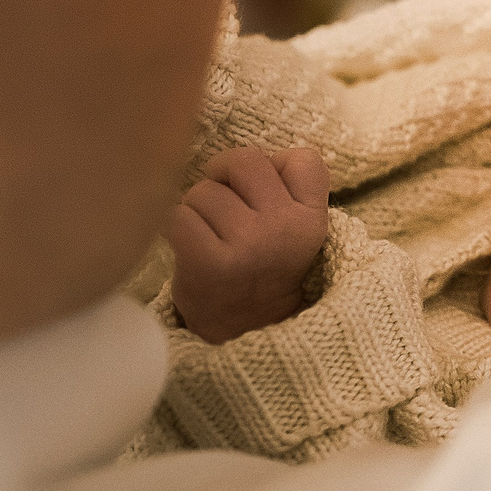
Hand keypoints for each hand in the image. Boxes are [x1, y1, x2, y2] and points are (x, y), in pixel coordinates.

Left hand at [166, 147, 330, 343]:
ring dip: (198, 208)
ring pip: (204, 191)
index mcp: (312, 219)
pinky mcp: (209, 261)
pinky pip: (178, 216)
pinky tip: (189, 247)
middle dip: (225, 176)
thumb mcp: (297, 231)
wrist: (244, 333)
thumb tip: (247, 157)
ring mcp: (248, 244)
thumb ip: (287, 189)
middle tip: (223, 203)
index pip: (304, 159)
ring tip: (209, 235)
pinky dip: (177, 228)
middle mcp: (284, 228)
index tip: (264, 192)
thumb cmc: (264, 267)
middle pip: (244, 161)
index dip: (276, 166)